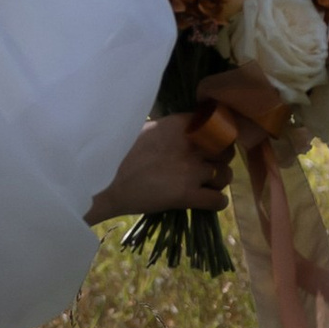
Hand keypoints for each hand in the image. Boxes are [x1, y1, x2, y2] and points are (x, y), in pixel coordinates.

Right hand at [87, 114, 231, 224]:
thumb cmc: (116, 154)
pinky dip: (216, 202)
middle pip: (225, 150)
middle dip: (220, 158)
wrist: (103, 182)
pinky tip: (207, 201)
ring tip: (207, 184)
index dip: (214, 135)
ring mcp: (191, 171)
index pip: (213, 125)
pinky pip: (218, 201)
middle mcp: (190, 146)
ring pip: (225, 175)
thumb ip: (167, 131)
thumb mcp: (143, 130)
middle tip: (208, 165)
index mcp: (178, 125)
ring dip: (219, 180)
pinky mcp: (187, 196)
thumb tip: (180, 133)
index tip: (208, 143)